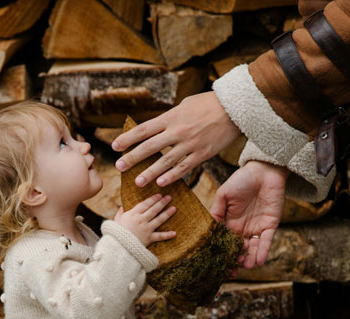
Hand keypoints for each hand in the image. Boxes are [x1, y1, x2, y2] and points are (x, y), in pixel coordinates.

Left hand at [112, 92, 239, 187]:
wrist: (233, 109)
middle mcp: (178, 131)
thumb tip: (156, 128)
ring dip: (150, 172)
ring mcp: (190, 144)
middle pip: (150, 146)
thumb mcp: (184, 105)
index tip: (115, 146)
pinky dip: (172, 176)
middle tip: (119, 167)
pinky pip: (184, 168)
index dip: (128, 138)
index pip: (144, 129)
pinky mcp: (202, 154)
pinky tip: (161, 183)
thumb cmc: (207, 104)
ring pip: (165, 161)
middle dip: (133, 157)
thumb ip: (169, 118)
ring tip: (138, 182)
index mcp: (171, 117)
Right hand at [114, 194, 175, 246]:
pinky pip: (160, 236)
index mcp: (134, 213)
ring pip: (159, 219)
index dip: (153, 199)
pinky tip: (174, 233)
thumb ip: (120, 213)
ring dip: (167, 213)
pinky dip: (167, 235)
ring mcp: (147, 228)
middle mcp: (142, 219)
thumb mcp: (116, 220)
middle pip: (154, 209)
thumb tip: (122, 207)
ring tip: (174, 208)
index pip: (146, 204)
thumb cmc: (116, 232)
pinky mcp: (149, 238)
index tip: (159, 195)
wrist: (118, 245)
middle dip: (162, 202)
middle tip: (169, 197)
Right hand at [211, 161, 288, 268]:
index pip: (226, 242)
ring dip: (250, 259)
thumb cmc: (241, 179)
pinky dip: (263, 251)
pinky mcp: (270, 225)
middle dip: (236, 260)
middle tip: (233, 270)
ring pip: (253, 248)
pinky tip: (259, 261)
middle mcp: (243, 229)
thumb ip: (215, 212)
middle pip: (239, 249)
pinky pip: (266, 241)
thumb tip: (208, 230)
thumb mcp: (223, 195)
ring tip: (246, 266)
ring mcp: (257, 228)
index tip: (219, 265)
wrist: (263, 170)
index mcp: (230, 223)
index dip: (223, 254)